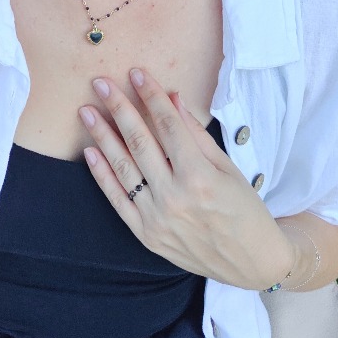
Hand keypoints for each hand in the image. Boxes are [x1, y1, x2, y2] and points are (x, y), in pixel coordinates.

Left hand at [78, 68, 295, 289]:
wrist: (252, 263)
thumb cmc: (246, 211)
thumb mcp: (229, 169)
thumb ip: (197, 135)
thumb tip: (172, 99)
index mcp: (200, 177)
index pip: (168, 126)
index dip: (151, 96)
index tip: (136, 73)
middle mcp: (175, 197)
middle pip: (140, 142)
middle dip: (119, 108)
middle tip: (101, 83)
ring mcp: (157, 218)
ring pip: (123, 168)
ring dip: (102, 136)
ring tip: (86, 112)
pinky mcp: (146, 235)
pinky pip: (117, 200)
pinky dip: (102, 174)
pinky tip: (90, 151)